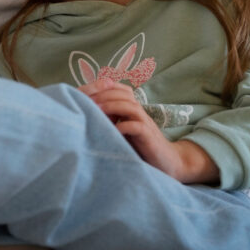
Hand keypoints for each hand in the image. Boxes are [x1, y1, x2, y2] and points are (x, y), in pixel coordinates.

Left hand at [80, 78, 218, 183]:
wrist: (166, 162)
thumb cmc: (139, 146)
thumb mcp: (122, 130)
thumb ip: (110, 120)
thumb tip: (83, 113)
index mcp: (132, 108)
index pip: (119, 89)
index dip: (102, 87)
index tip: (84, 92)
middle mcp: (139, 112)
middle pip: (123, 94)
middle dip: (104, 94)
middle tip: (86, 100)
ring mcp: (145, 123)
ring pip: (130, 106)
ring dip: (112, 106)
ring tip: (96, 110)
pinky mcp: (149, 138)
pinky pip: (138, 126)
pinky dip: (125, 126)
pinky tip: (113, 130)